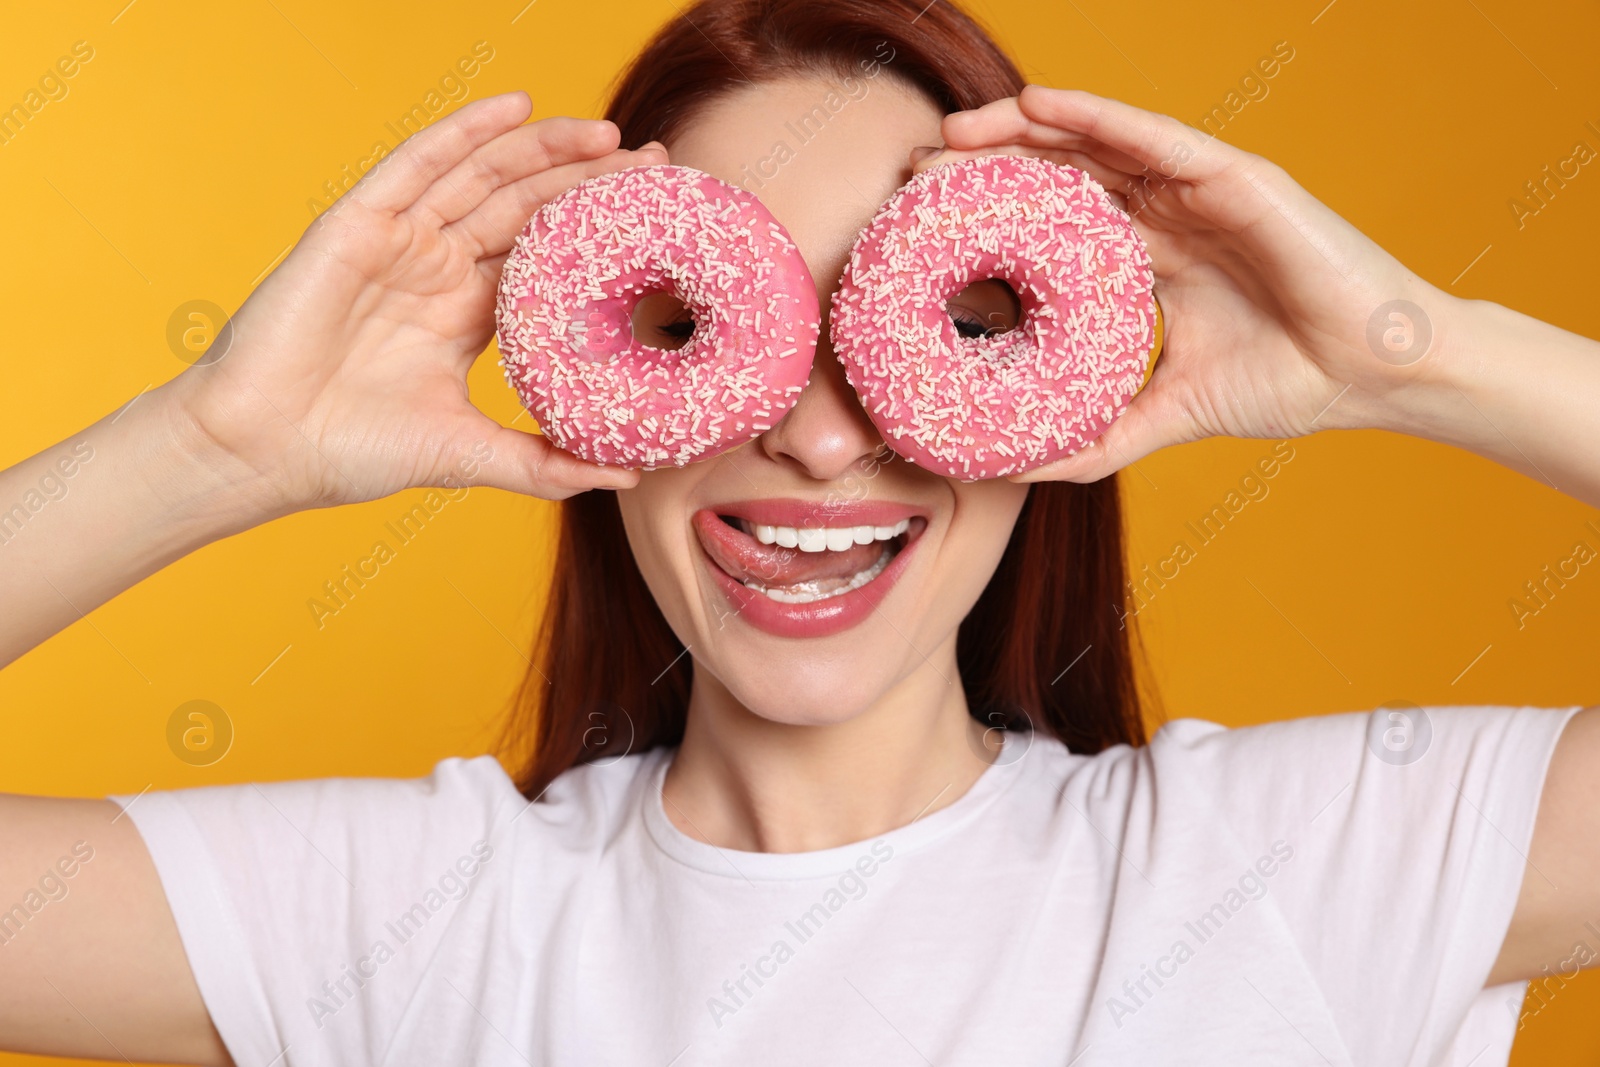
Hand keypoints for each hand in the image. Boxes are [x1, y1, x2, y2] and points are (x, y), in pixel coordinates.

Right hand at [163, 91, 663, 514]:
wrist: (264, 449)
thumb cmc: (352, 452)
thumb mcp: (471, 455)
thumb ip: (546, 463)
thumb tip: (629, 473)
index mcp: (466, 313)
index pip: (546, 258)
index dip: (598, 234)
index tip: (656, 221)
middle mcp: (437, 269)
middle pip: (527, 207)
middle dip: (589, 182)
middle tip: (654, 167)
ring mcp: (400, 242)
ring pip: (484, 177)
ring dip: (545, 148)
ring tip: (608, 134)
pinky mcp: (359, 224)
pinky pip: (418, 164)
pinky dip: (466, 132)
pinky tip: (517, 108)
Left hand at [911, 85, 1455, 482]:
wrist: (1377, 377)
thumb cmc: (1289, 385)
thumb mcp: (1166, 416)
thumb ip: (1094, 440)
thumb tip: (1010, 471)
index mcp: (1148, 265)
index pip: (1052, 234)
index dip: (989, 229)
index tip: (920, 238)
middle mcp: (1165, 218)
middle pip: (1059, 182)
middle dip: (986, 175)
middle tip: (914, 179)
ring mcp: (1197, 192)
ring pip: (1093, 147)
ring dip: (1021, 133)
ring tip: (954, 135)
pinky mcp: (1232, 175)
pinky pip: (1151, 137)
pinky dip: (1093, 116)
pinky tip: (1036, 107)